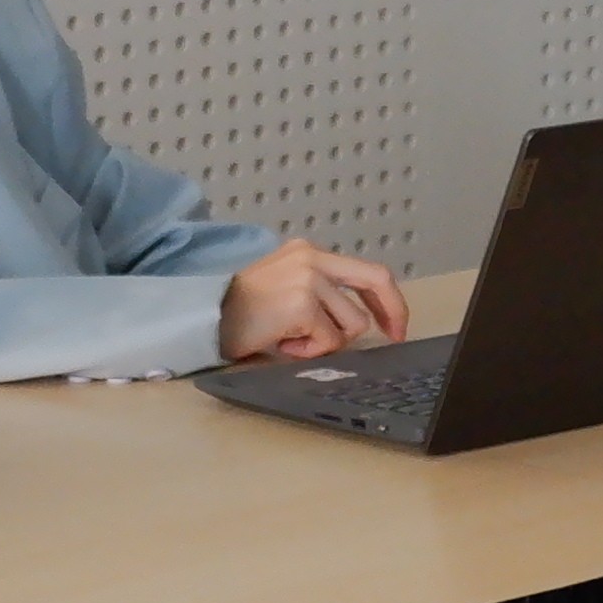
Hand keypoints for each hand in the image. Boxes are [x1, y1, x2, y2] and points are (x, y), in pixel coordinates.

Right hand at [220, 240, 410, 361]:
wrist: (207, 319)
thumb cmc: (245, 312)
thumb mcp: (288, 287)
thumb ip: (323, 293)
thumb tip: (366, 321)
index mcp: (309, 252)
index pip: (366, 270)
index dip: (387, 299)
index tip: (395, 323)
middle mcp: (312, 258)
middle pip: (376, 279)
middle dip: (393, 310)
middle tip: (395, 336)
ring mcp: (308, 279)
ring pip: (352, 323)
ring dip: (327, 341)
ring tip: (293, 338)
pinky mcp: (302, 304)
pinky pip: (329, 340)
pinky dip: (310, 350)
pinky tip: (284, 343)